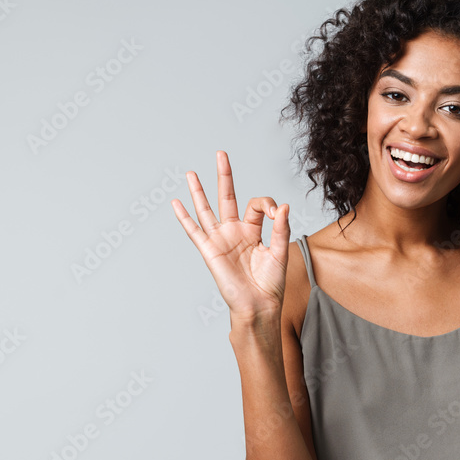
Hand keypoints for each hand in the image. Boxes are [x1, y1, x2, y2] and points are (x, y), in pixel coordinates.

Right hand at [171, 150, 289, 319]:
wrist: (259, 306)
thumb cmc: (271, 283)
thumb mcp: (280, 252)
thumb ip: (281, 228)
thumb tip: (282, 206)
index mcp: (254, 231)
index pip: (257, 205)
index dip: (267, 203)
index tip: (276, 213)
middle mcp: (235, 232)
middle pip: (227, 197)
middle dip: (224, 175)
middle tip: (221, 154)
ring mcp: (221, 240)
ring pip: (207, 209)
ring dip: (199, 191)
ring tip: (191, 173)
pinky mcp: (210, 251)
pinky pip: (194, 231)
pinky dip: (184, 217)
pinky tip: (176, 203)